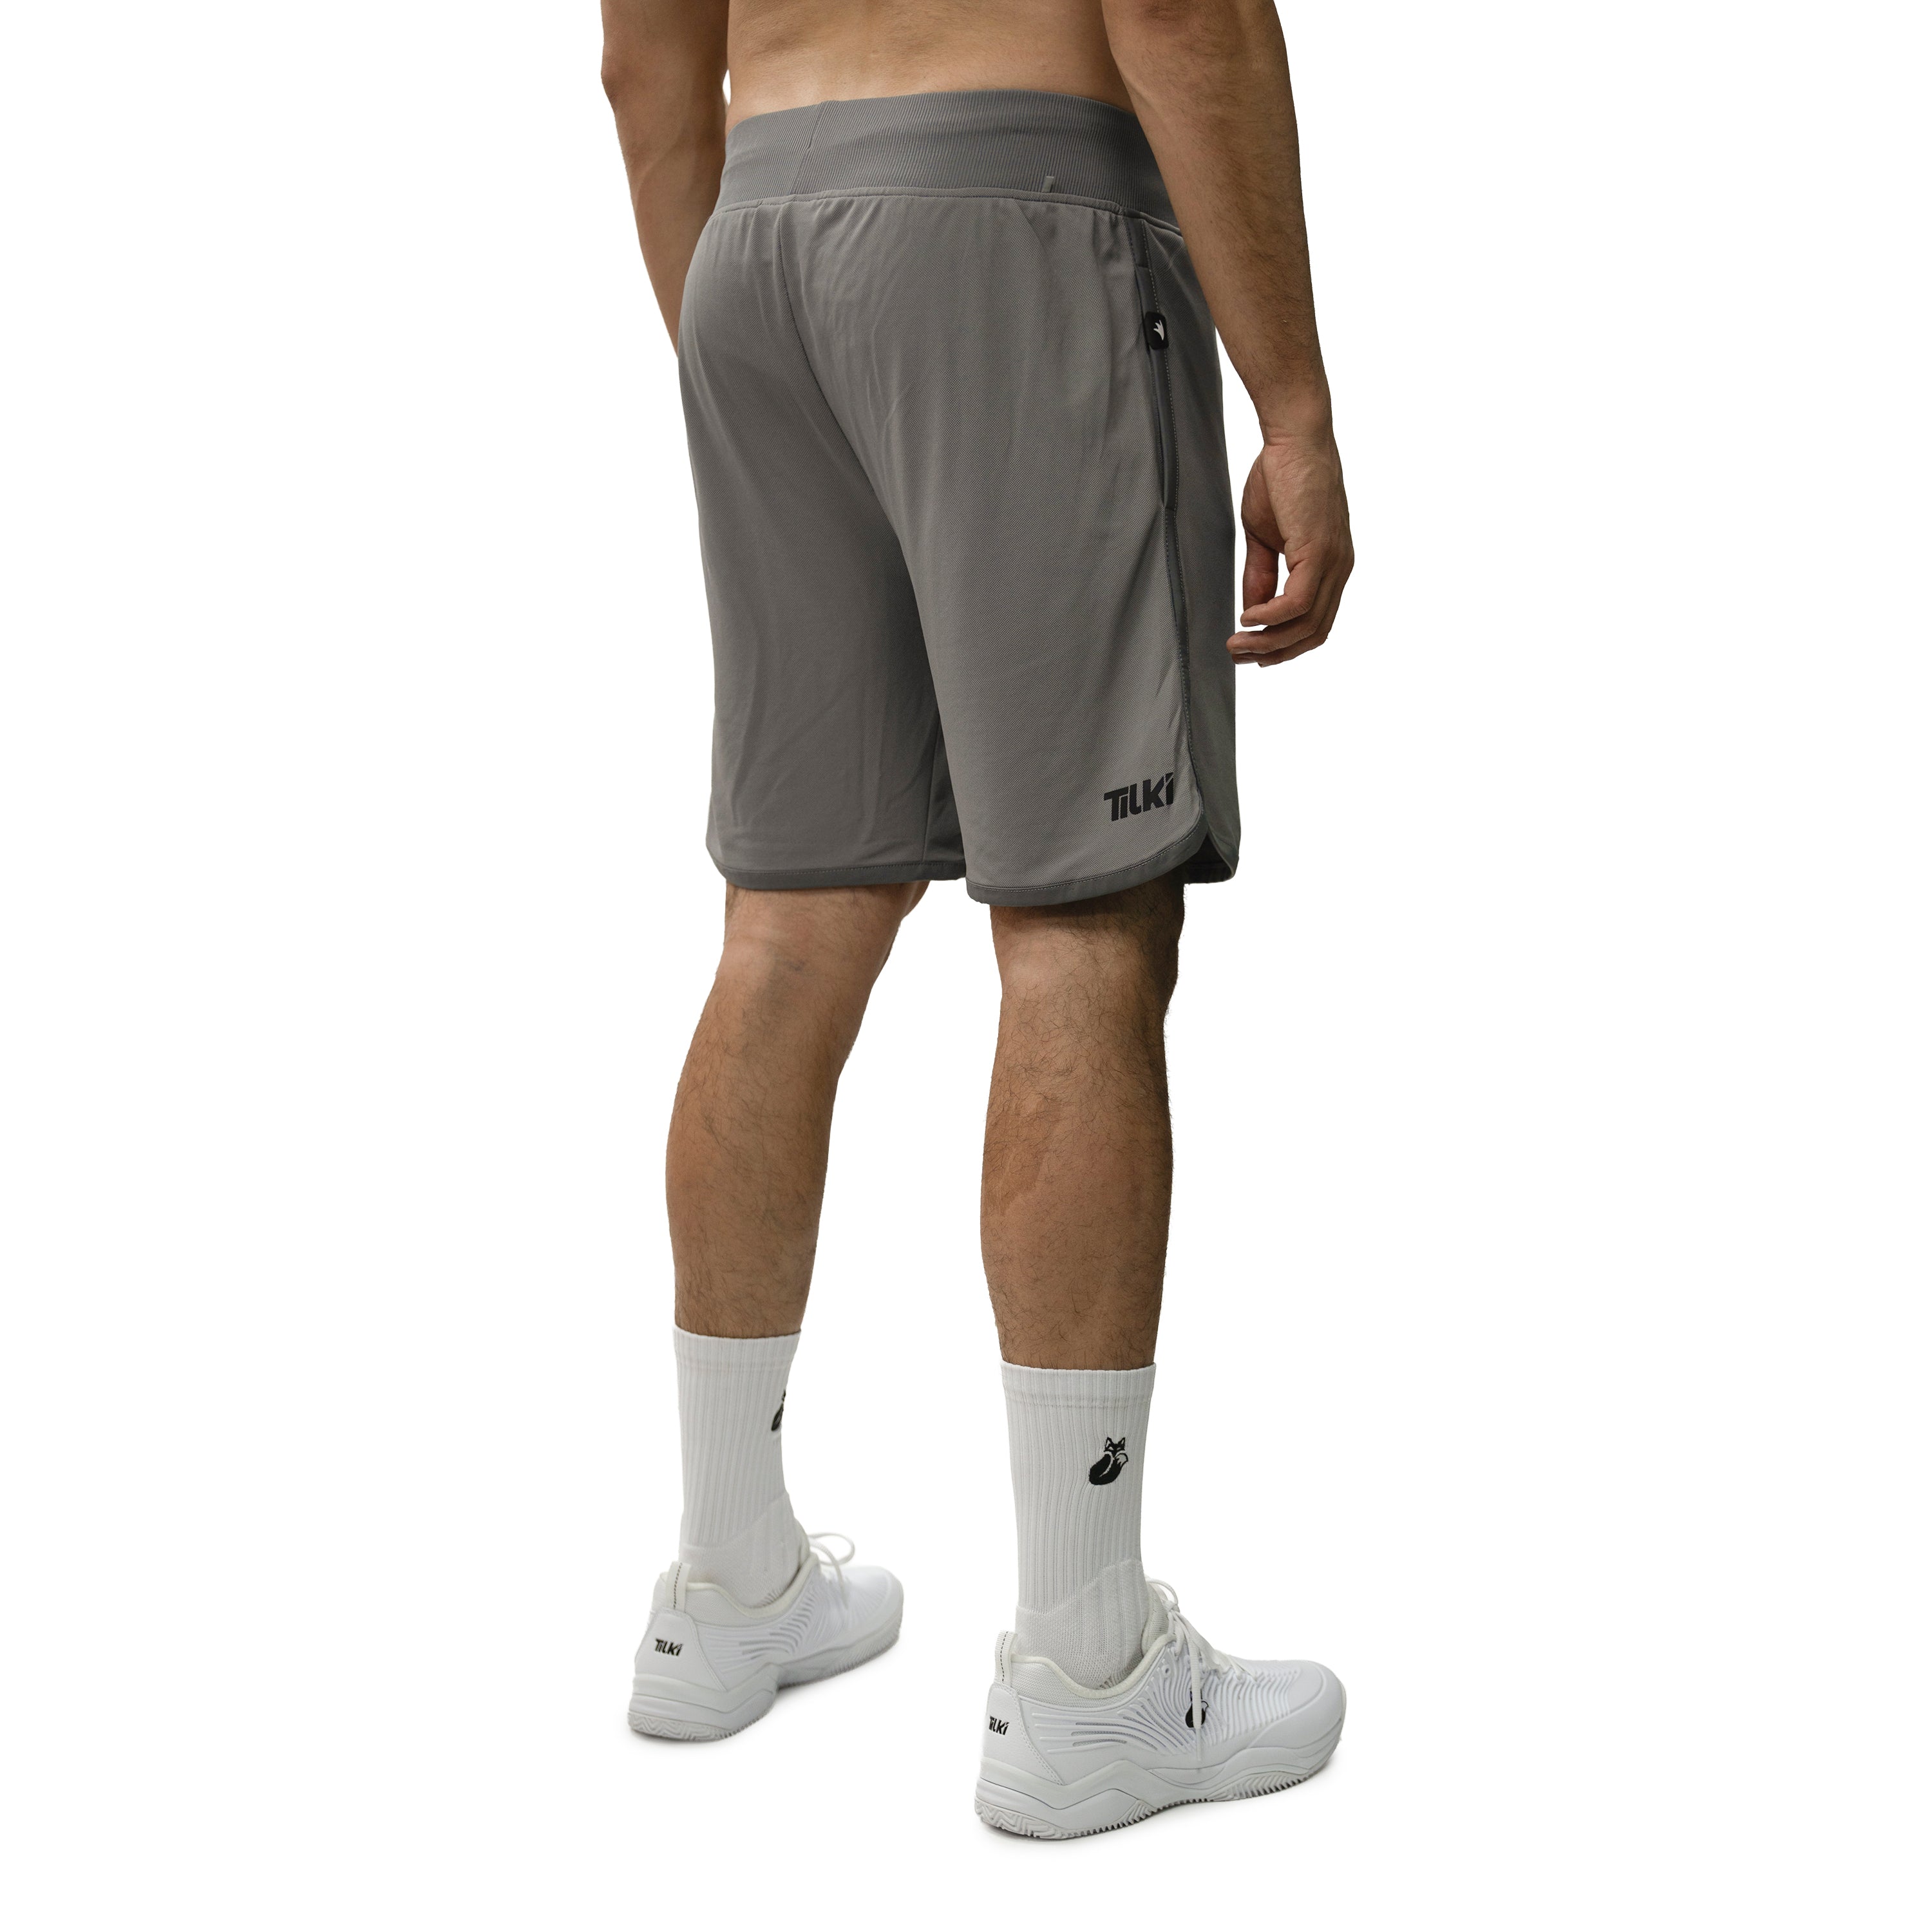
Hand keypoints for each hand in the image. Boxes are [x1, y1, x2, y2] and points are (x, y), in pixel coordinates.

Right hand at [1229, 429, 1352, 666]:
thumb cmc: (1280, 477)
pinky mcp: (1319, 551)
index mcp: (1330, 566)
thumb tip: (1253, 612)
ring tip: (1237, 643)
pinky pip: (1297, 602)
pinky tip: (1247, 618)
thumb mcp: (1265, 536)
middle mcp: (1339, 568)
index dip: (1284, 645)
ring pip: (1305, 624)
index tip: (1252, 651)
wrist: (1294, 436)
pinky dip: (1271, 617)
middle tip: (1239, 656)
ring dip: (1268, 641)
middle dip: (1274, 653)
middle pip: (1313, 633)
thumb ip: (1261, 575)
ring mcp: (1333, 561)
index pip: (1315, 623)